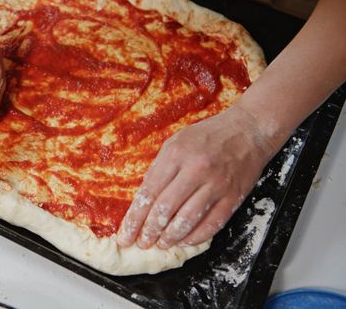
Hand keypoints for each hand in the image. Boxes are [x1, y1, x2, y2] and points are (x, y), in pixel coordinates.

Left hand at [117, 104, 275, 248]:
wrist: (249, 130)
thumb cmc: (208, 136)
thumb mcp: (176, 142)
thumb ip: (159, 168)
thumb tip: (144, 198)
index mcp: (176, 154)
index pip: (149, 193)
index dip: (135, 218)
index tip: (126, 234)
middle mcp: (195, 169)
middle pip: (165, 208)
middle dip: (149, 231)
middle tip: (142, 243)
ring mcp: (216, 184)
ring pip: (187, 219)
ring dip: (170, 237)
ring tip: (161, 244)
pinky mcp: (233, 196)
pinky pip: (212, 223)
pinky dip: (196, 237)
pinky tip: (185, 241)